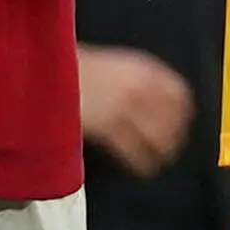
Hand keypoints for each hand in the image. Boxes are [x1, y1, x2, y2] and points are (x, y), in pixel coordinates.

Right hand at [80, 43, 194, 176]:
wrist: (46, 69)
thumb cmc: (72, 64)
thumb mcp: (110, 62)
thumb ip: (132, 78)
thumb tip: (149, 96)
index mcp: (141, 67)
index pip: (179, 92)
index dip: (183, 110)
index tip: (183, 121)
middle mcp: (138, 87)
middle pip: (172, 118)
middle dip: (175, 135)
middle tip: (173, 146)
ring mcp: (123, 108)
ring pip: (157, 137)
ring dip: (162, 151)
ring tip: (160, 160)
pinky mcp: (107, 128)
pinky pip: (133, 151)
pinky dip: (141, 162)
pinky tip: (142, 167)